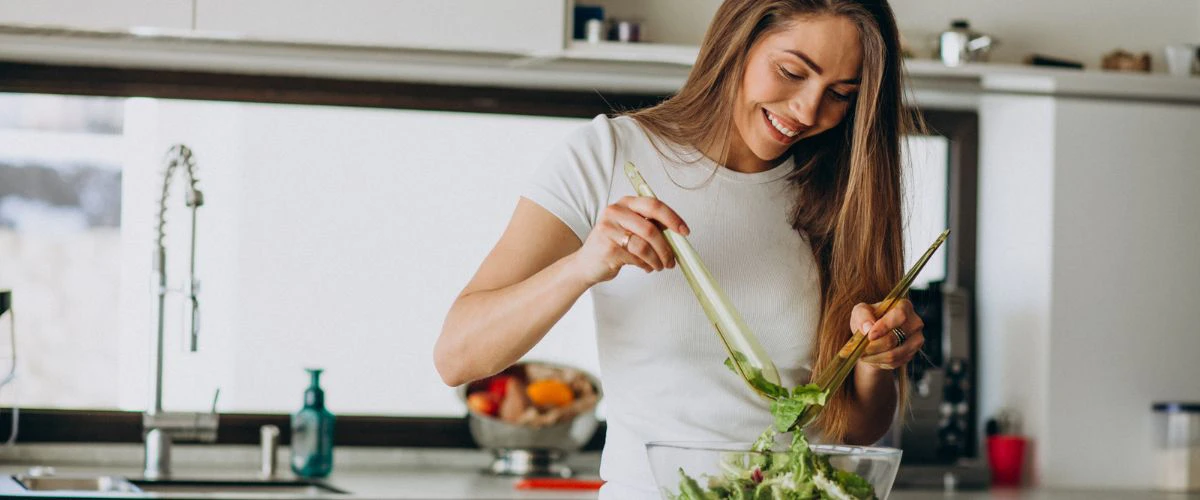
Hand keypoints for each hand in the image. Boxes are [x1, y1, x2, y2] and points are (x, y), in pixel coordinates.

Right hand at [570, 196, 688, 284]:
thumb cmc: (612, 245)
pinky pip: (636, 258)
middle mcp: (615, 212)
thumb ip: (650, 225)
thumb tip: (677, 234)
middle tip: (672, 259)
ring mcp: (610, 229)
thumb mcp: (630, 228)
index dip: (673, 218)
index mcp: (625, 203)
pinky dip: (646, 265)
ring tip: (659, 265)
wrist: (586, 264)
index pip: (654, 205)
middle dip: (666, 247)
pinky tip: (646, 267)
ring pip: (645, 246)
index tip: (684, 231)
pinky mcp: (609, 248)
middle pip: (651, 228)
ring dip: (657, 259)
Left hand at [851, 299, 924, 371]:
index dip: (885, 326)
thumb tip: (868, 328)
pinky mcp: (912, 354)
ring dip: (875, 356)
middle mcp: (914, 322)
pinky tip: (872, 358)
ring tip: (863, 355)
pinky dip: (880, 362)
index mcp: (904, 306)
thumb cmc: (868, 319)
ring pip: (895, 354)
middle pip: (895, 338)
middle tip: (862, 348)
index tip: (870, 335)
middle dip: (875, 346)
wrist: (874, 336)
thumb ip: (862, 316)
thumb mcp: (860, 312)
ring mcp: (916, 340)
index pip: (900, 315)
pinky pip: (895, 362)